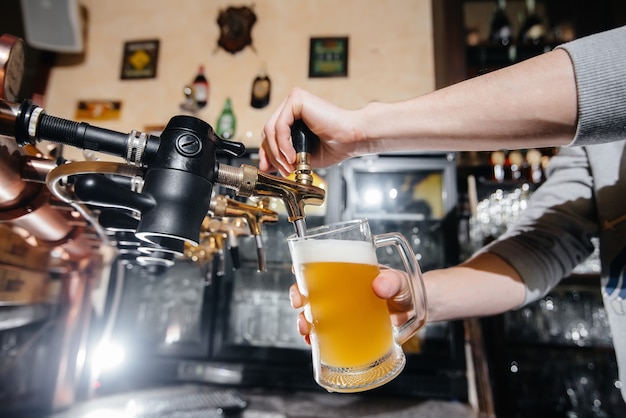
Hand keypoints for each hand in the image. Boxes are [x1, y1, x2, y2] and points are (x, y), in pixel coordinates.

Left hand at [259, 87, 364, 175]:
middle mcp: (292, 106)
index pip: (270, 134)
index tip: (269, 168)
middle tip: (284, 170)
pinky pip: (280, 126)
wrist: (353, 139)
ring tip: (289, 165)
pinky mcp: (297, 99)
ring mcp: (294, 101)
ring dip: (277, 152)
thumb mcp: (302, 156)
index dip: (267, 153)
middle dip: (272, 155)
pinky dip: (283, 144)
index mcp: (294, 117)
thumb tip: (264, 166)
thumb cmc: (335, 146)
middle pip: (268, 132)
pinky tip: (292, 156)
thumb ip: (282, 157)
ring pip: (271, 129)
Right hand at [289, 267, 415, 344]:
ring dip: (304, 320)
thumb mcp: (400, 281)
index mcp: (349, 272)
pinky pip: (326, 332)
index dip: (303, 268)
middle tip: (299, 304)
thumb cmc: (406, 288)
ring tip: (306, 329)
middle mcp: (341, 290)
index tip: (297, 273)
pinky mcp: (348, 328)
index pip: (320, 265)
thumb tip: (380, 286)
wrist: (419, 309)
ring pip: (314, 312)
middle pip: (310, 290)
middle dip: (298, 297)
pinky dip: (316, 338)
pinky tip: (314, 343)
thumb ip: (392, 281)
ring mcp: (343, 309)